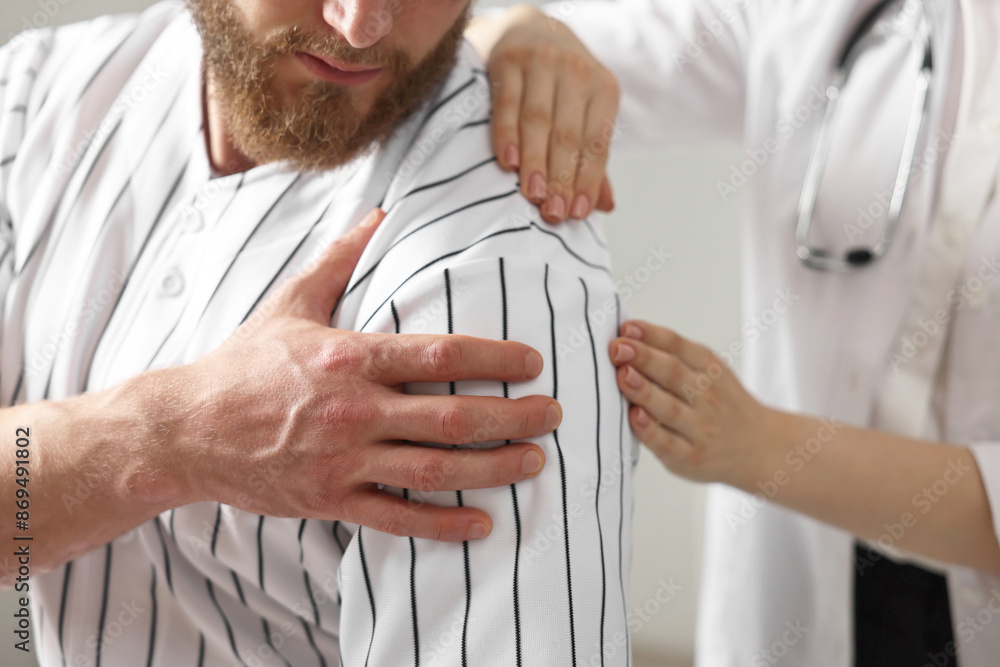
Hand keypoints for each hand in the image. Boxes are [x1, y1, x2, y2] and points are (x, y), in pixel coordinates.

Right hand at [176, 209, 558, 541]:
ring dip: (493, 469)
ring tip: (534, 462)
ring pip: (434, 471)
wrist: (186, 430)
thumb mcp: (290, 301)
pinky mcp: (329, 499)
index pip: (440, 354)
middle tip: (553, 414)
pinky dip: (441, 524)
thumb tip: (379, 214)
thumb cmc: (243, 363)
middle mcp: (353, 410)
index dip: (496, 358)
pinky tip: (481, 523)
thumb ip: (339, 259)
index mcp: (350, 357)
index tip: (533, 362)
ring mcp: (342, 460)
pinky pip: (396, 518)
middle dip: (513, 417)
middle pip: (451, 417)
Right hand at [467, 4, 618, 222]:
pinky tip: (508, 163)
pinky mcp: (508, 60)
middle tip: (553, 212)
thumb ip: (590, 159)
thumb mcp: (583, 112)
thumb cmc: (559, 84)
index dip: (587, 179)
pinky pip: (507, 103)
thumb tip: (604, 206)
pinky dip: (507, 135)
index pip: (596, 142)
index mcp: (603, 88)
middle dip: (561, 178)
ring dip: (536, 162)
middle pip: (568, 134)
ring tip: (533, 195)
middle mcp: (577, 71)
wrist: (528, 28)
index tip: (576, 213)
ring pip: (539, 120)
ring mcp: (542, 62)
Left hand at [608, 320, 776, 484]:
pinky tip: (634, 416)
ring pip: (669, 408)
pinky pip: (667, 443)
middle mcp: (706, 397)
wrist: (757, 446)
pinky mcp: (688, 456)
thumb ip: (671, 353)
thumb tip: (627, 335)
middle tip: (618, 348)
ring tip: (623, 375)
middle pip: (673, 374)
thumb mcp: (708, 370)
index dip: (651, 335)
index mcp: (709, 369)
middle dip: (644, 358)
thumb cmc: (719, 402)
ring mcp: (698, 428)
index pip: (678, 347)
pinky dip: (650, 430)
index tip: (626, 328)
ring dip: (644, 391)